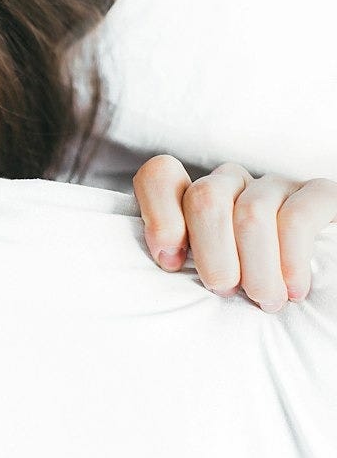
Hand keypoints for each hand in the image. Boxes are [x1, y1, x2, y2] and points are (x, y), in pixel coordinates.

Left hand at [133, 155, 336, 311]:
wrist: (317, 302)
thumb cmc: (246, 291)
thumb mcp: (205, 276)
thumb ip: (178, 260)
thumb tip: (166, 261)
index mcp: (195, 197)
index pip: (160, 176)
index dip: (159, 216)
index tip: (171, 263)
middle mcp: (232, 183)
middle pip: (205, 198)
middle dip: (212, 253)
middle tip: (225, 290)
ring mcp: (274, 185)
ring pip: (251, 213)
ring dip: (256, 267)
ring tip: (265, 300)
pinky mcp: (319, 195)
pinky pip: (297, 217)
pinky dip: (291, 259)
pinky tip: (293, 289)